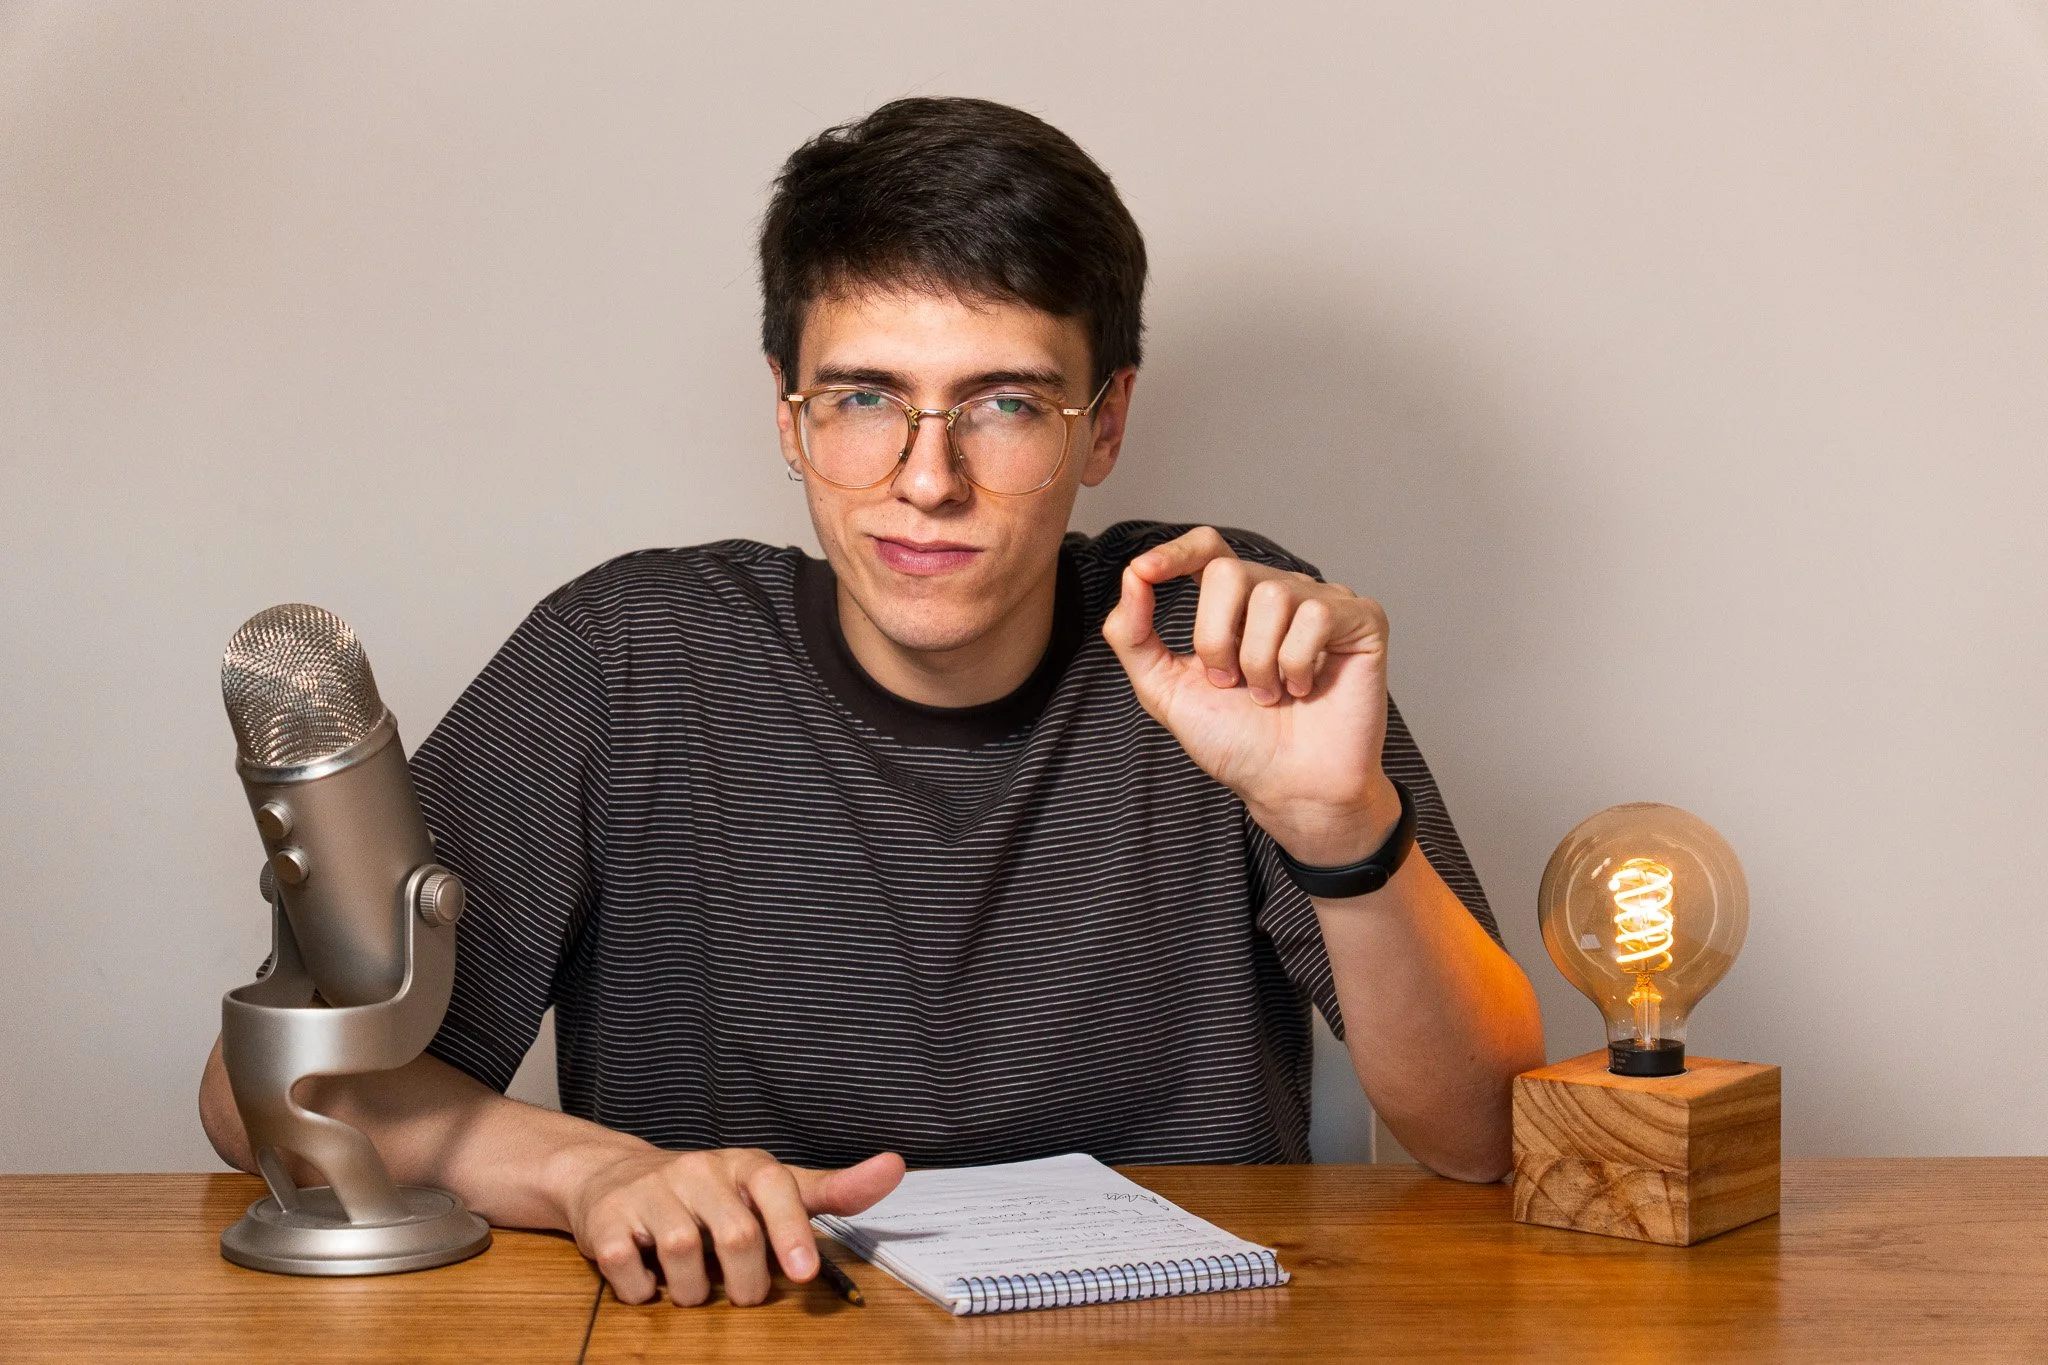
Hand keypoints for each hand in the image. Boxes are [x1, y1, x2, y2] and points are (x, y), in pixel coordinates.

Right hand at [563, 1145, 903, 1305]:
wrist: (613, 1176)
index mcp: (744, 1165)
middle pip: (736, 1235)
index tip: (804, 1272)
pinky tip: (649, 1282)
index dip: (792, 1230)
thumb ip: (831, 1189)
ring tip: (694, 1288)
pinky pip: (628, 1269)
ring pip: (683, 1255)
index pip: (777, 1187)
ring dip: (694, 1292)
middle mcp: (698, 1170)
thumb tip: (893, 1168)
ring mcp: (650, 1192)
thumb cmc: (709, 1192)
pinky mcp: (606, 1220)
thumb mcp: (770, 1187)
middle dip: (746, 1283)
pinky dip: (642, 1290)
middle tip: (745, 1295)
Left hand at [1103, 527, 1398, 866]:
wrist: (1288, 787)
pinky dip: (1298, 663)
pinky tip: (1305, 687)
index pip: (1206, 547)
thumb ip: (1134, 635)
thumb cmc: (1236, 741)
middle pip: (1226, 572)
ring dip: (1258, 662)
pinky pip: (1316, 615)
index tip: (1145, 574)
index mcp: (1233, 603)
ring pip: (1271, 595)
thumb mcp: (1165, 690)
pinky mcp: (1361, 620)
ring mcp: (1322, 602)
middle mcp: (1277, 592)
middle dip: (1215, 638)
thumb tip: (1132, 577)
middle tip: (1231, 682)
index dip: (1175, 551)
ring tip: (1271, 693)